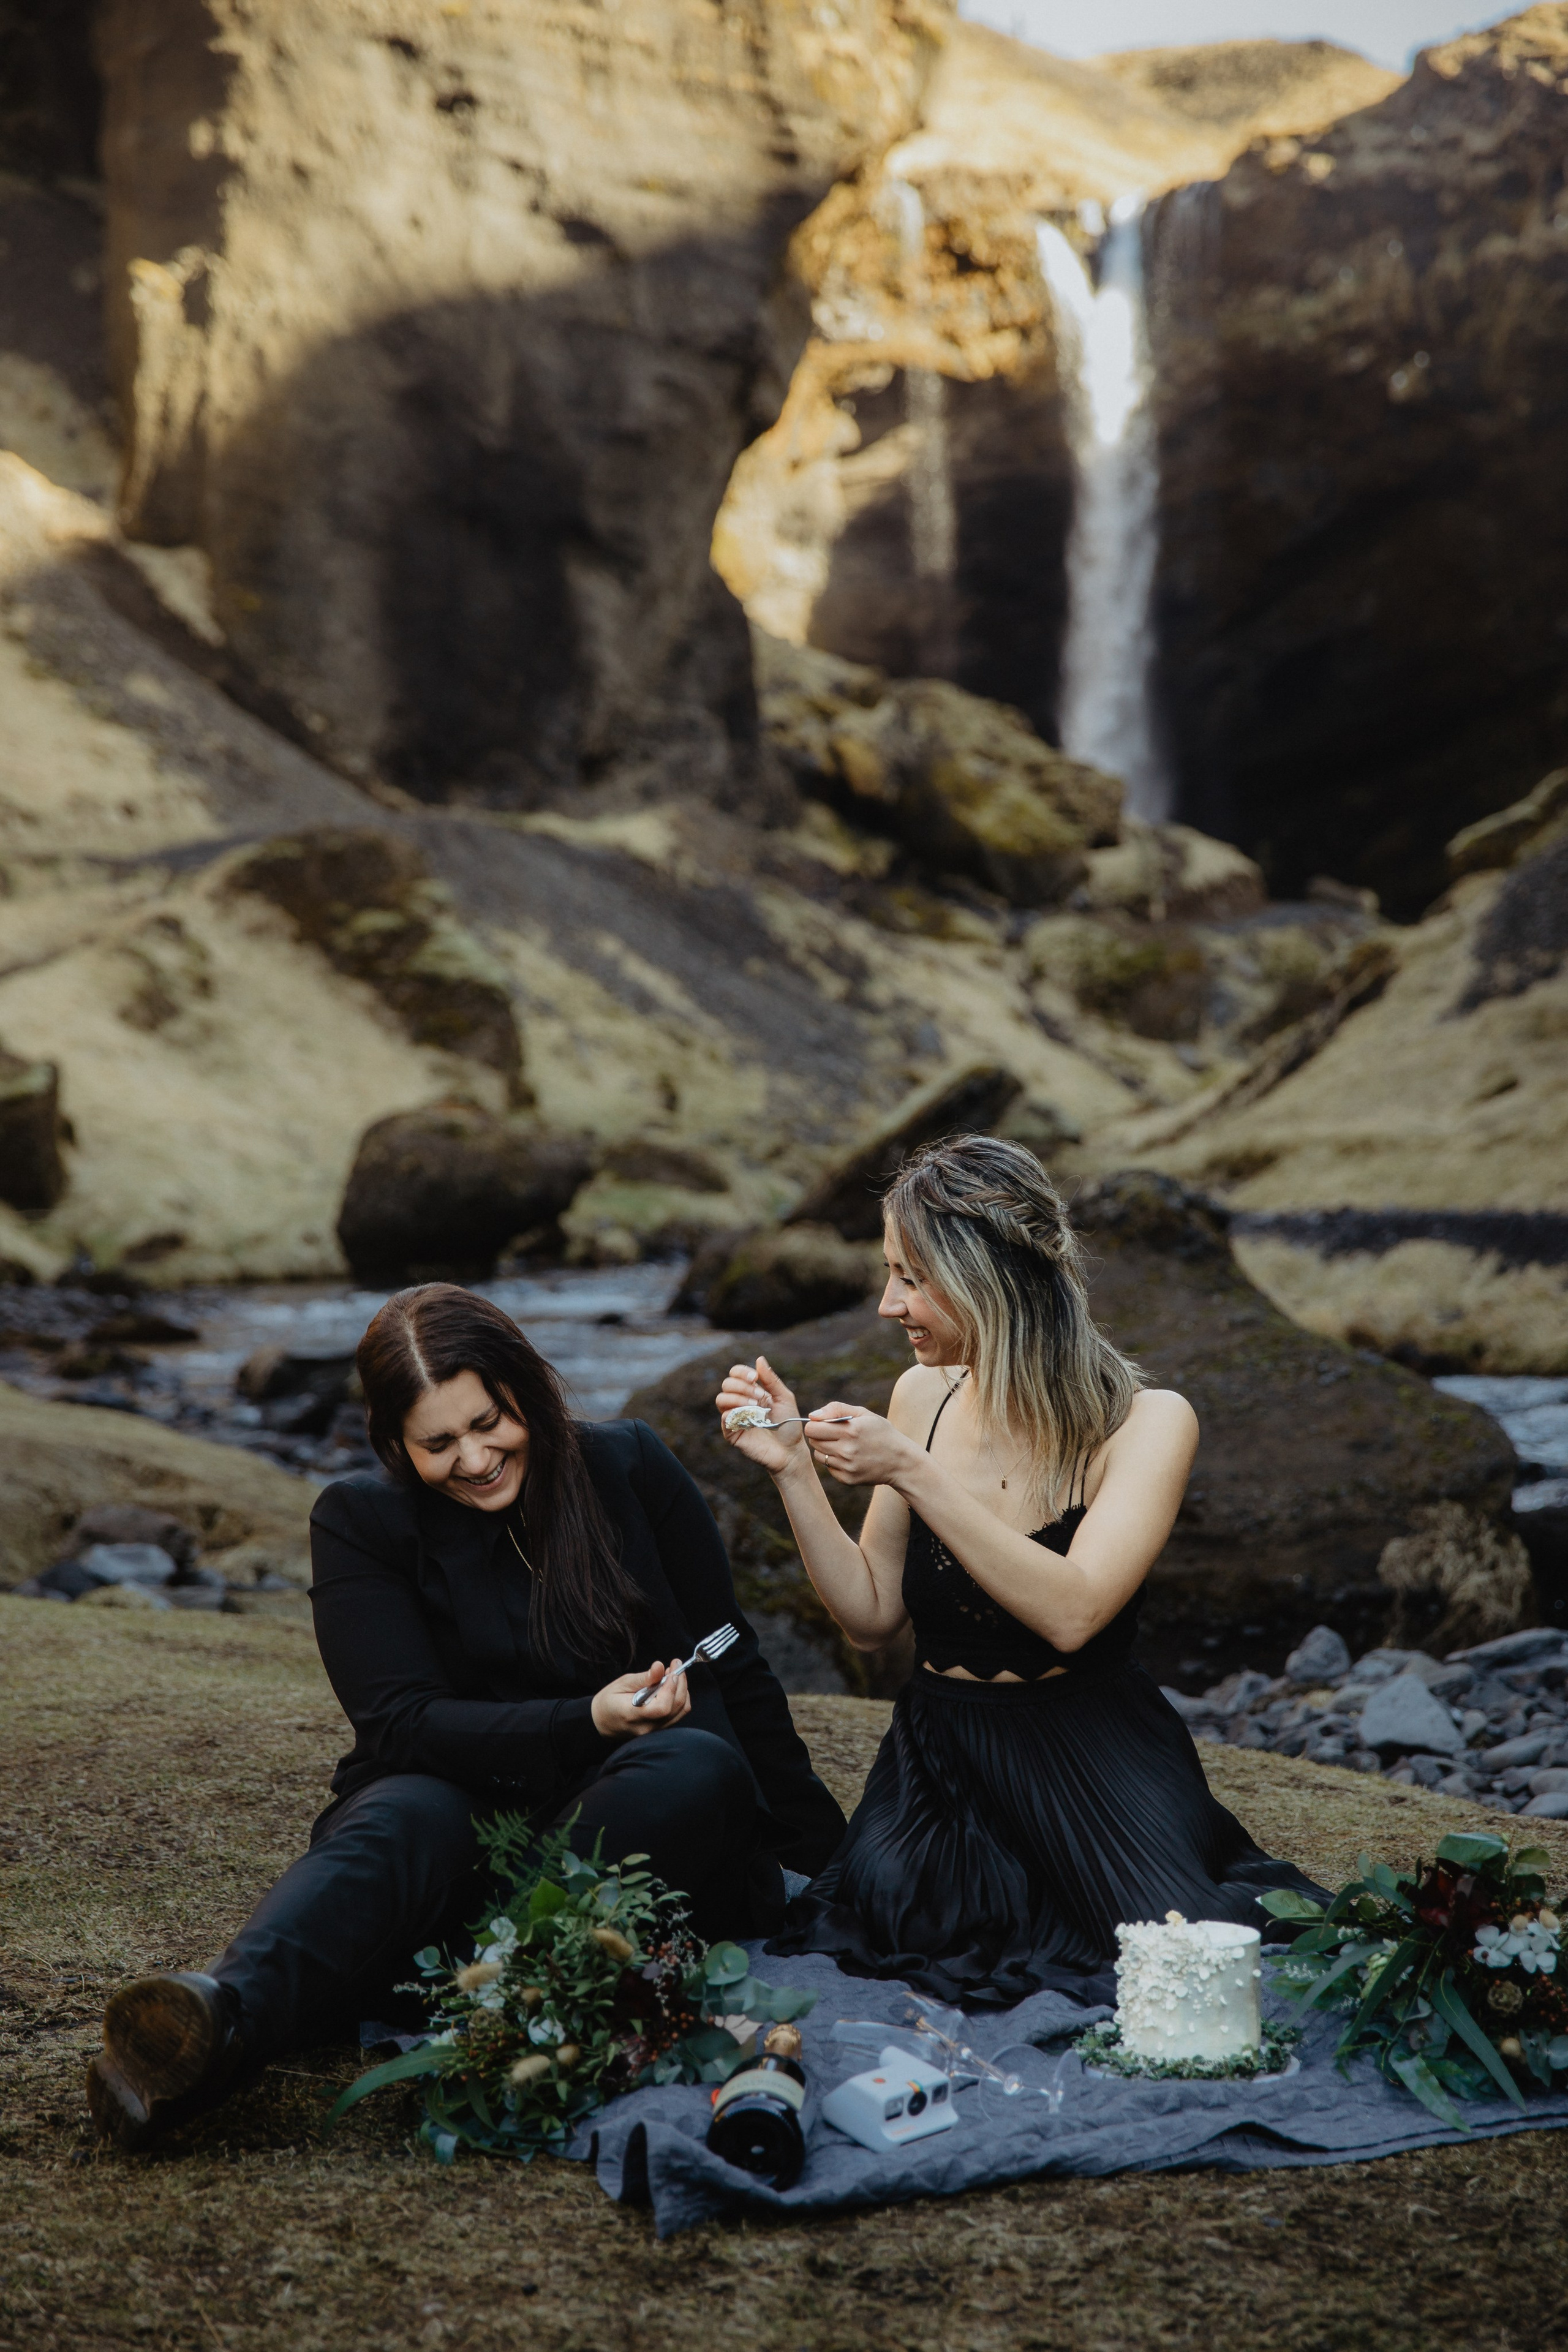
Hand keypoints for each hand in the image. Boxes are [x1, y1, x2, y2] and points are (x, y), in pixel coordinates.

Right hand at [591, 1662, 690, 1737]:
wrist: (601, 1722)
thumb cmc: (608, 1701)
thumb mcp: (622, 1684)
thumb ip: (643, 1678)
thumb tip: (659, 1666)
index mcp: (634, 1715)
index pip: (662, 1707)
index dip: (671, 1687)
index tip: (672, 1669)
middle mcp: (647, 1727)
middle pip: (676, 1708)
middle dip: (680, 1683)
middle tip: (675, 1665)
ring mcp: (655, 1731)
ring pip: (680, 1711)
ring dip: (682, 1690)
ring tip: (673, 1675)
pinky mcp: (659, 1729)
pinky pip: (677, 1714)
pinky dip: (679, 1698)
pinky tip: (671, 1687)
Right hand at [715, 1356, 805, 1476]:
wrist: (791, 1451)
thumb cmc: (789, 1424)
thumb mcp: (784, 1398)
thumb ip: (771, 1380)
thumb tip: (759, 1359)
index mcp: (751, 1391)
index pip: (736, 1374)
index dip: (742, 1372)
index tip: (756, 1378)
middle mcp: (740, 1403)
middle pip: (727, 1384)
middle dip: (742, 1386)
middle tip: (759, 1396)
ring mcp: (735, 1418)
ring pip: (721, 1399)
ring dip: (737, 1398)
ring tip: (755, 1406)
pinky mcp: (732, 1433)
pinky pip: (724, 1419)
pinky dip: (735, 1413)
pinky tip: (750, 1417)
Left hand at [803, 1402, 914, 1489]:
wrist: (901, 1461)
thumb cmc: (881, 1432)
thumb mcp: (864, 1413)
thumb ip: (836, 1409)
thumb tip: (812, 1416)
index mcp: (850, 1430)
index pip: (812, 1429)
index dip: (816, 1424)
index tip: (826, 1424)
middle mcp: (847, 1450)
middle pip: (813, 1442)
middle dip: (821, 1436)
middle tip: (836, 1434)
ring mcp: (847, 1467)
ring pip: (819, 1456)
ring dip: (826, 1449)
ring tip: (844, 1446)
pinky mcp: (847, 1479)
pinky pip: (829, 1468)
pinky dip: (835, 1462)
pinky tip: (850, 1458)